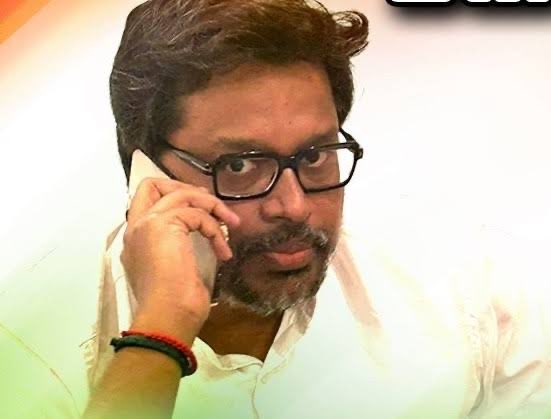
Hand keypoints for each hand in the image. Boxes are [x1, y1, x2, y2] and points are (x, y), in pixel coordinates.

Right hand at [121, 178, 239, 342]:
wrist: (166, 319)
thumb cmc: (174, 306)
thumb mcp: (178, 269)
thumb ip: (180, 247)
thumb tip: (206, 234)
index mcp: (137, 240)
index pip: (147, 201)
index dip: (173, 196)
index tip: (200, 209)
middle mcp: (136, 228)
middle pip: (153, 184)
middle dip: (187, 189)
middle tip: (212, 208)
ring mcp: (146, 225)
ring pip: (181, 193)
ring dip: (212, 205)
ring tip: (231, 224)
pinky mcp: (162, 226)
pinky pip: (196, 213)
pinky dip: (215, 228)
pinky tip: (223, 250)